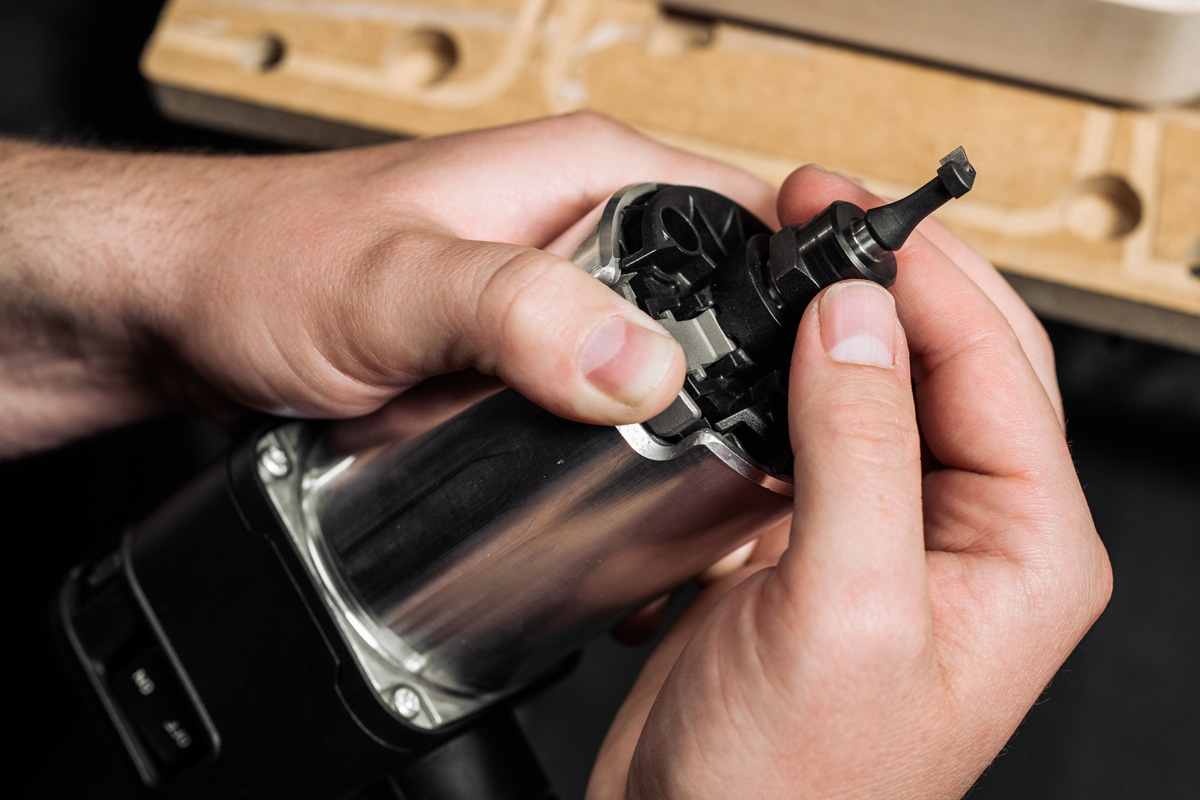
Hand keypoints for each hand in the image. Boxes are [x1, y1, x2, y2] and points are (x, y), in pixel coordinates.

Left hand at [0, 114, 774, 455]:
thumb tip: (638, 366)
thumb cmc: (269, 259)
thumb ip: (516, 314)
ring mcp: (563, 290)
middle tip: (777, 471)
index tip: (846, 375)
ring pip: (680, 358)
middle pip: (735, 301)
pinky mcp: (530, 348)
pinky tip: (636, 500)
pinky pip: (616, 394)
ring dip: (704, 429)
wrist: (190, 305)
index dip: (818, 292)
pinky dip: (636, 446)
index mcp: (593, 173)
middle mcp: (591, 225)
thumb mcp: (397, 285)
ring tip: (716, 506)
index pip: (760, 215)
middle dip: (769, 385)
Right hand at [588, 167, 1110, 798]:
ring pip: (890, 381)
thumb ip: (857, 450)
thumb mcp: (843, 608)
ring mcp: (902, 531)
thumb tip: (854, 319)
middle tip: (816, 210)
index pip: (992, 364)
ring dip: (841, 314)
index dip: (921, 273)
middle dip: (891, 274)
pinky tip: (763, 347)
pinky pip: (828, 423)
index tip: (844, 213)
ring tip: (789, 258)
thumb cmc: (792, 783)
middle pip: (957, 356)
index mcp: (1025, 550)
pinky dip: (797, 371)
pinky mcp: (829, 536)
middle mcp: (977, 533)